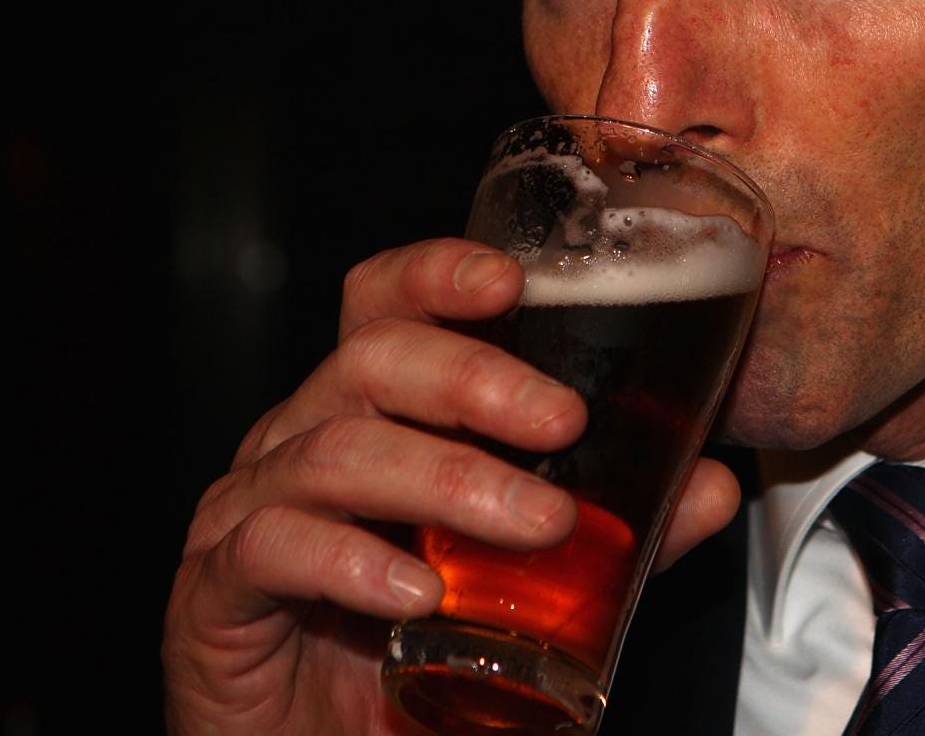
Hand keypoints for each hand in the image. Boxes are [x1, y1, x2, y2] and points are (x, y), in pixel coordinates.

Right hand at [162, 239, 740, 734]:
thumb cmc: (405, 648)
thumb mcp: (523, 580)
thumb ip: (613, 534)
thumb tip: (709, 486)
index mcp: (367, 415)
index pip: (383, 308)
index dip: (435, 275)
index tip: (512, 283)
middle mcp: (301, 441)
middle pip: (367, 359)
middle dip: (471, 378)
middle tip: (562, 421)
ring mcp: (250, 509)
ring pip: (332, 450)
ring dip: (446, 479)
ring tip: (536, 524)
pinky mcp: (216, 590)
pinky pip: (271, 548)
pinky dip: (350, 563)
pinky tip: (419, 595)